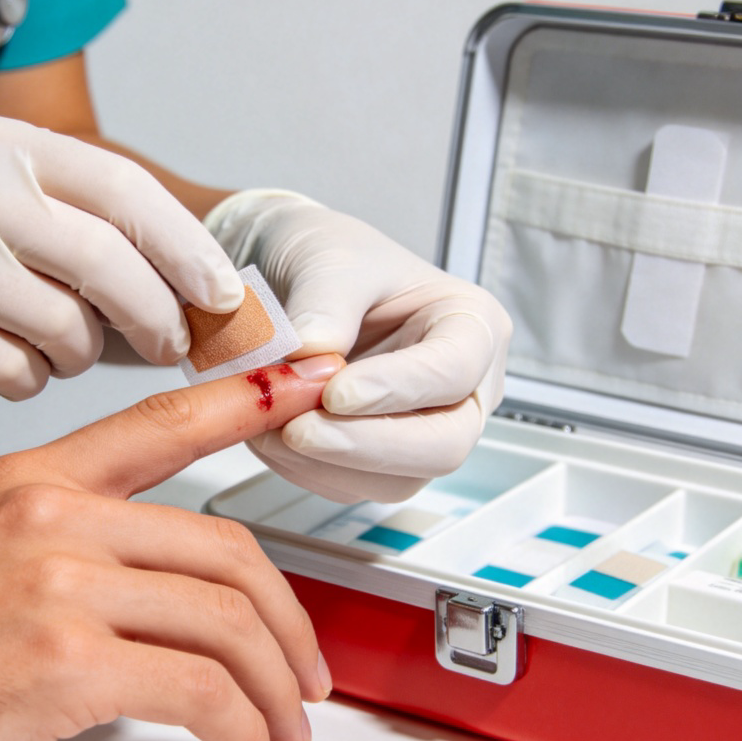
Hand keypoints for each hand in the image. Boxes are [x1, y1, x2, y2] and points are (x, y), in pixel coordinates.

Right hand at [0, 111, 243, 421]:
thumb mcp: (4, 209)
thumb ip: (89, 234)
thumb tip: (200, 291)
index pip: (120, 187)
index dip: (183, 246)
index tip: (222, 293)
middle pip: (102, 259)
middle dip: (156, 315)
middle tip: (173, 345)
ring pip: (62, 326)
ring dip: (80, 354)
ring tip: (57, 348)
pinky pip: (13, 371)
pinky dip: (29, 379)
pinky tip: (6, 364)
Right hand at [0, 354, 340, 740]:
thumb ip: (70, 540)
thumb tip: (154, 575)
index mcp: (36, 478)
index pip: (167, 423)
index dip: (251, 400)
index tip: (309, 383)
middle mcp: (54, 515)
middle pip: (226, 548)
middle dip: (288, 620)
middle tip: (304, 668)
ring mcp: (60, 585)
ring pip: (225, 620)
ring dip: (274, 685)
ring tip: (281, 726)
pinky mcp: (61, 666)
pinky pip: (196, 690)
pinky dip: (239, 729)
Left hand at [206, 190, 511, 502]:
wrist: (291, 275)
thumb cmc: (331, 255)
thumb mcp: (329, 255)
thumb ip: (325, 300)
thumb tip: (312, 352)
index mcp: (470, 325)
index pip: (455, 370)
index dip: (398, 389)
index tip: (335, 391)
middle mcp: (460, 388)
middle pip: (444, 444)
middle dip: (366, 445)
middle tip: (299, 430)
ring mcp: (422, 430)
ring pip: (396, 479)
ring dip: (326, 464)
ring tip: (271, 423)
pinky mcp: (377, 460)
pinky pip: (351, 485)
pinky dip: (304, 469)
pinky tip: (272, 433)